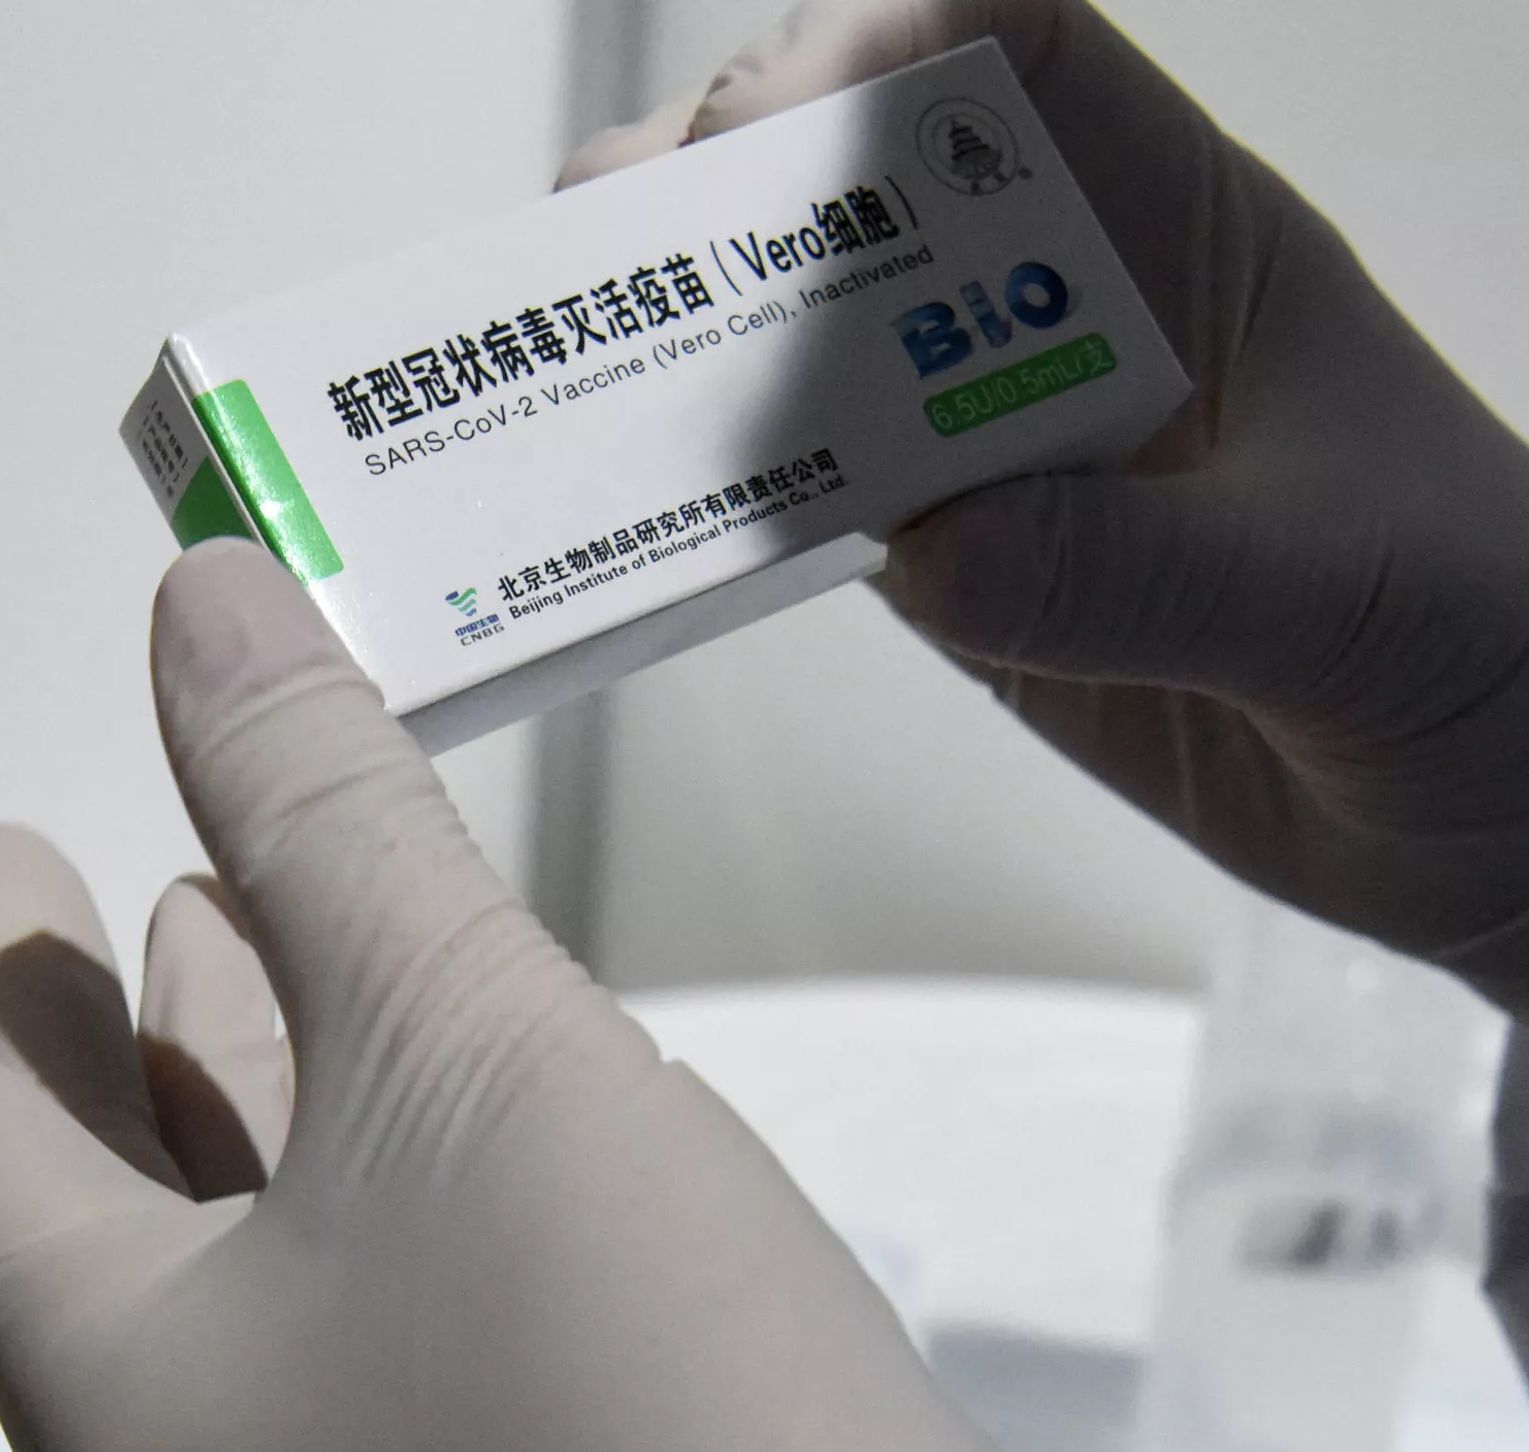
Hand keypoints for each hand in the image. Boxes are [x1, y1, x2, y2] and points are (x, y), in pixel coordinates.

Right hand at [566, 0, 1528, 1012]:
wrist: (1492, 807)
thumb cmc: (1480, 643)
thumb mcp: (1337, 595)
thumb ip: (1143, 569)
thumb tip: (933, 549)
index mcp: (1192, 247)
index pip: (1024, 66)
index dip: (886, 51)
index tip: (768, 130)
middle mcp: (1077, 325)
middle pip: (875, 189)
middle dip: (735, 190)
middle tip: (615, 255)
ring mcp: (1013, 454)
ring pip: (821, 355)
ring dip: (701, 352)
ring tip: (581, 381)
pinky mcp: (977, 579)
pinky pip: (832, 518)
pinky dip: (740, 514)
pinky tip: (664, 528)